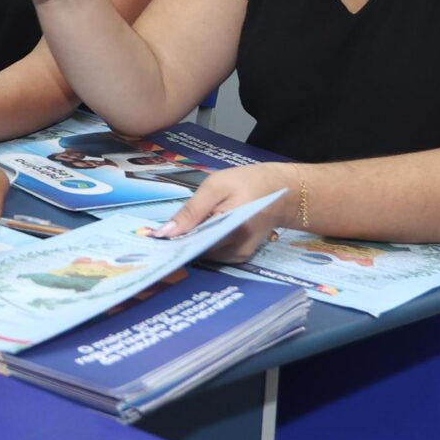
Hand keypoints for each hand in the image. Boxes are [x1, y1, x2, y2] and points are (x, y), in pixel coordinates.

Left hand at [155, 163, 303, 262]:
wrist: (283, 192)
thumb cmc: (249, 182)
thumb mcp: (216, 185)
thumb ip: (191, 210)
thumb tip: (166, 232)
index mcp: (233, 229)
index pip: (195, 244)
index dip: (174, 241)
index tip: (155, 237)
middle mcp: (237, 249)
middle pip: (198, 252)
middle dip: (182, 241)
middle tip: (164, 231)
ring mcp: (239, 257)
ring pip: (205, 255)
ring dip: (193, 243)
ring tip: (184, 227)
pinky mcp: (240, 257)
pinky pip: (214, 254)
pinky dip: (205, 244)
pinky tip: (200, 231)